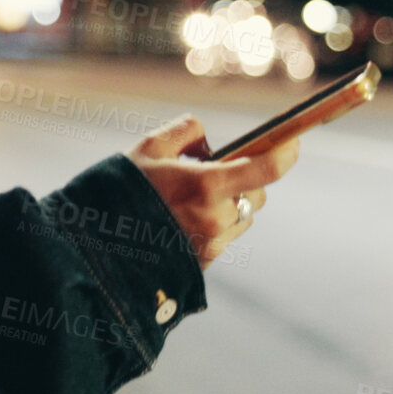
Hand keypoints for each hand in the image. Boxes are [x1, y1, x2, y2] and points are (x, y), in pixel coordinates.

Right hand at [124, 115, 298, 270]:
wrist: (99, 244)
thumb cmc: (122, 191)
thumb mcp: (148, 148)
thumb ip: (185, 131)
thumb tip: (208, 140)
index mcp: (206, 185)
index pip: (266, 169)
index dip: (286, 152)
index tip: (293, 142)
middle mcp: (216, 217)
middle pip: (257, 194)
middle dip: (243, 180)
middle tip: (211, 173)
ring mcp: (212, 243)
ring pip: (241, 217)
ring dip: (228, 205)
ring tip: (190, 201)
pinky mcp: (206, 262)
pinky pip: (224, 237)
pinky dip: (213, 225)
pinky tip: (182, 221)